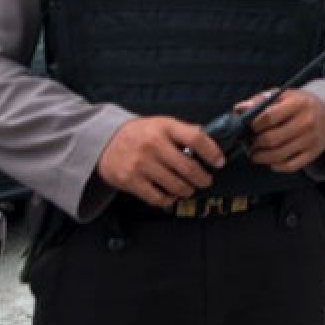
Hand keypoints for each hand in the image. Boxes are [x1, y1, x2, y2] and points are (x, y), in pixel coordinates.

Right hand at [97, 117, 223, 207]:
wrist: (104, 142)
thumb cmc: (141, 134)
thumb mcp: (162, 125)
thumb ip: (185, 132)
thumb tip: (212, 143)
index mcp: (165, 127)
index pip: (196, 138)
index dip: (212, 152)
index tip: (219, 162)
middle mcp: (153, 145)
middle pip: (188, 167)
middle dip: (203, 178)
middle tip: (206, 181)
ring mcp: (141, 164)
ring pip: (176, 185)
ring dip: (188, 190)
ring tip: (189, 188)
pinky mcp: (131, 181)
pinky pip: (158, 198)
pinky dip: (169, 199)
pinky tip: (171, 195)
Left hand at [240, 88, 324, 171]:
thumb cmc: (300, 103)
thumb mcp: (283, 96)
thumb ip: (260, 101)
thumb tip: (239, 109)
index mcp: (297, 104)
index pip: (269, 117)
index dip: (254, 124)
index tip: (250, 126)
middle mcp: (305, 123)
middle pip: (271, 139)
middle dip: (255, 143)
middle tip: (250, 142)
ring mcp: (310, 140)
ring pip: (278, 155)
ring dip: (261, 157)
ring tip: (255, 153)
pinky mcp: (312, 154)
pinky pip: (290, 166)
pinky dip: (276, 165)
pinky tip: (271, 160)